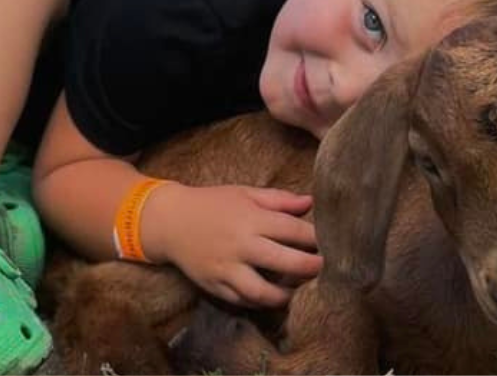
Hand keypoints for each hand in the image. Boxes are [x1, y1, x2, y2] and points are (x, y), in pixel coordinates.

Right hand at [147, 183, 321, 307]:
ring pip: (263, 292)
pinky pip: (242, 301)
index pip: (293, 231)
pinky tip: (271, 295)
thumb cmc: (212, 204)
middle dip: (310, 267)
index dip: (315, 238)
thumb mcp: (245, 193)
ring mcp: (226, 269)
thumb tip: (311, 203)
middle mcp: (240, 245)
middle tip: (321, 268)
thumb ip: (279, 200)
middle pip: (285, 262)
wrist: (169, 221)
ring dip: (286, 294)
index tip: (327, 242)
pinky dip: (260, 301)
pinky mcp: (214, 286)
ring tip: (296, 288)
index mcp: (251, 219)